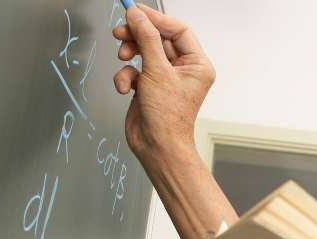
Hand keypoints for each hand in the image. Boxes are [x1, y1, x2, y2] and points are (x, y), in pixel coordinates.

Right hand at [112, 4, 234, 238]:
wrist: (157, 147)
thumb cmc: (167, 118)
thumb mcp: (157, 71)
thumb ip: (146, 39)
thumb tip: (137, 15)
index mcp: (196, 64)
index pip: (178, 30)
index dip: (155, 19)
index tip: (134, 11)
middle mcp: (183, 70)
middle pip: (158, 38)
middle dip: (138, 35)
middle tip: (120, 31)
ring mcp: (165, 78)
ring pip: (143, 52)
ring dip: (130, 54)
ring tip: (123, 59)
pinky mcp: (149, 87)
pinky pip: (134, 70)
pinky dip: (125, 76)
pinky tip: (125, 88)